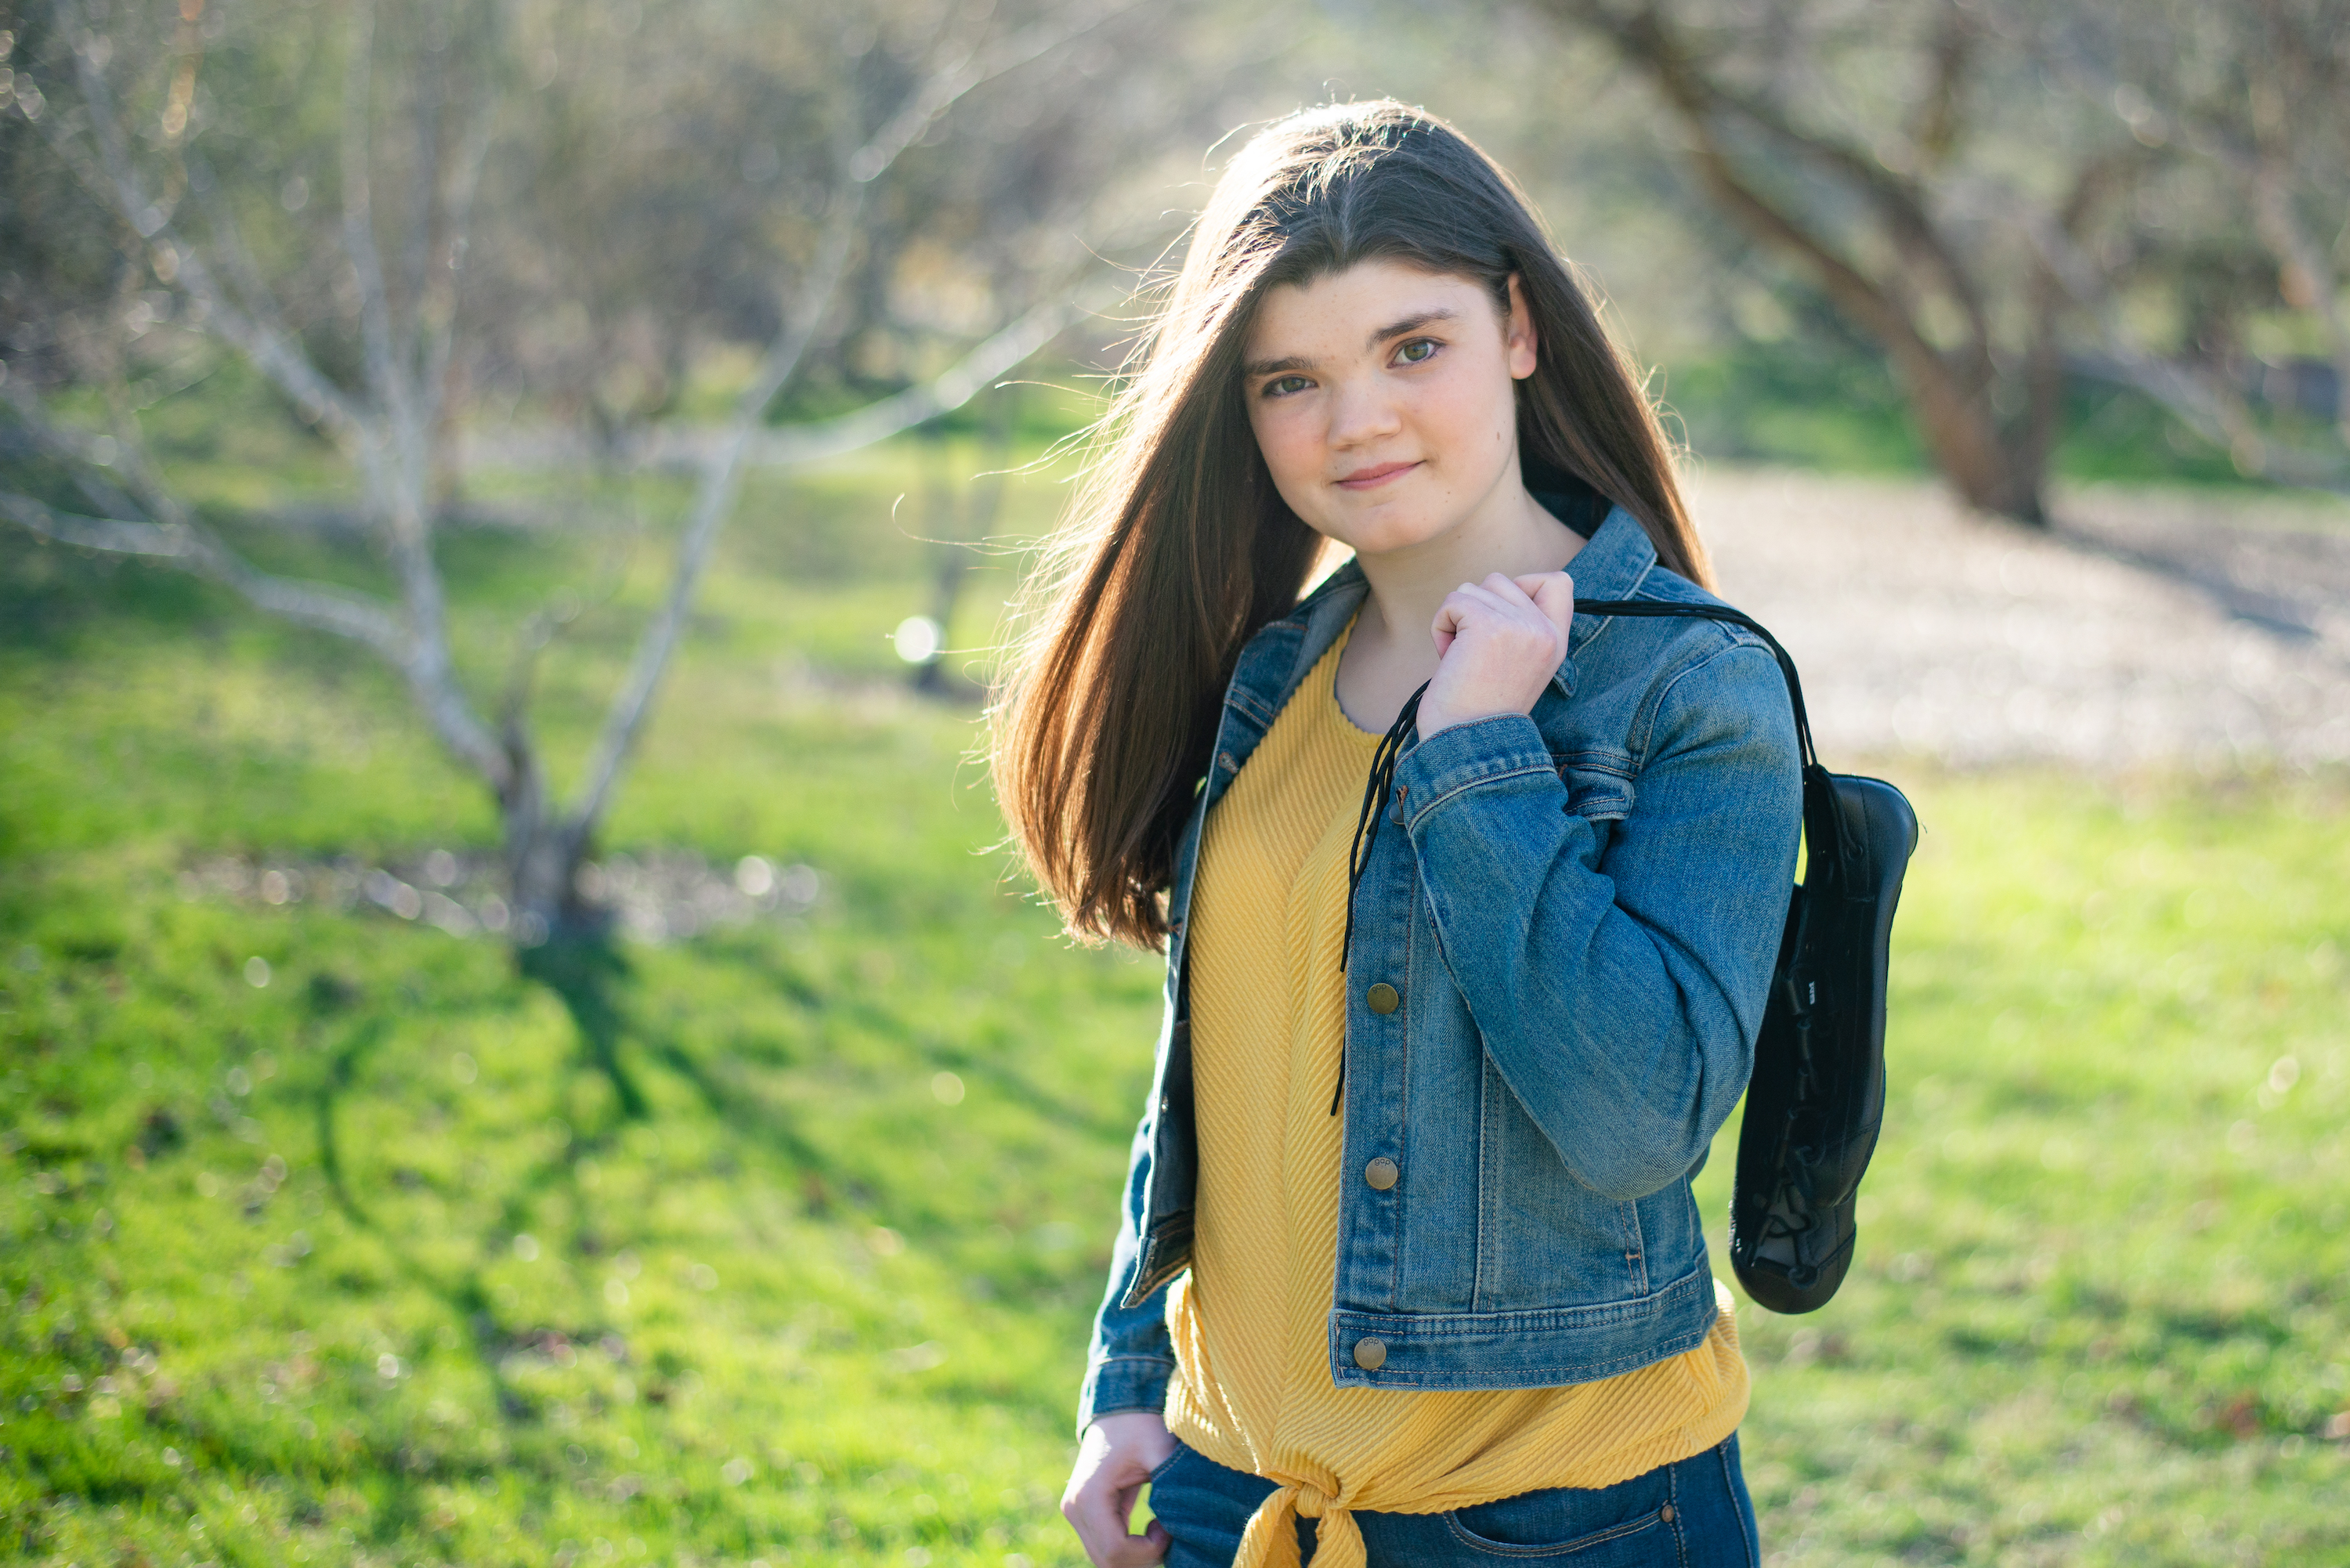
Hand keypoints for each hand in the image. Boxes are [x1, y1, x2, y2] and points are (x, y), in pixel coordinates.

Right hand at [1062, 1411, 1176, 1566]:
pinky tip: (1153, 1527)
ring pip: (1104, 1559)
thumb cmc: (1142, 1425)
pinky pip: (1104, 1547)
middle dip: (1143, 1558)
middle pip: (1108, 1562)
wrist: (1119, 1406)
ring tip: (1162, 1529)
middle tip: (1169, 1533)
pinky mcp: (1082, 1512)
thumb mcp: (1161, 1452)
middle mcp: (1074, 1507)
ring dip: (1136, 1556)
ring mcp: (1074, 1511)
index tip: (1168, 1528)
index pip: (1116, 1550)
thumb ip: (1173, 1489)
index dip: (1148, 1551)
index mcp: (1090, 1495)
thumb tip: (1188, 1525)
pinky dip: (1130, 1549)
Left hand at [1417, 571, 1574, 737]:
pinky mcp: (1488, 625)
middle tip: (1472, 651)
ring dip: (1455, 619)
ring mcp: (1519, 626)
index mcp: (1556, 642)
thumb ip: (1521, 630)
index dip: (1525, 584)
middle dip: (1476, 609)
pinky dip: (1440, 626)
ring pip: (1472, 588)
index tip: (1500, 615)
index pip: (1559, 582)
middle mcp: (1544, 631)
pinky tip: (1448, 657)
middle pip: (1501, 580)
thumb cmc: (1480, 711)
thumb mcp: (1519, 667)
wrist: (1467, 744)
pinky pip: (1452, 601)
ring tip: (1460, 658)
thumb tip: (1493, 592)